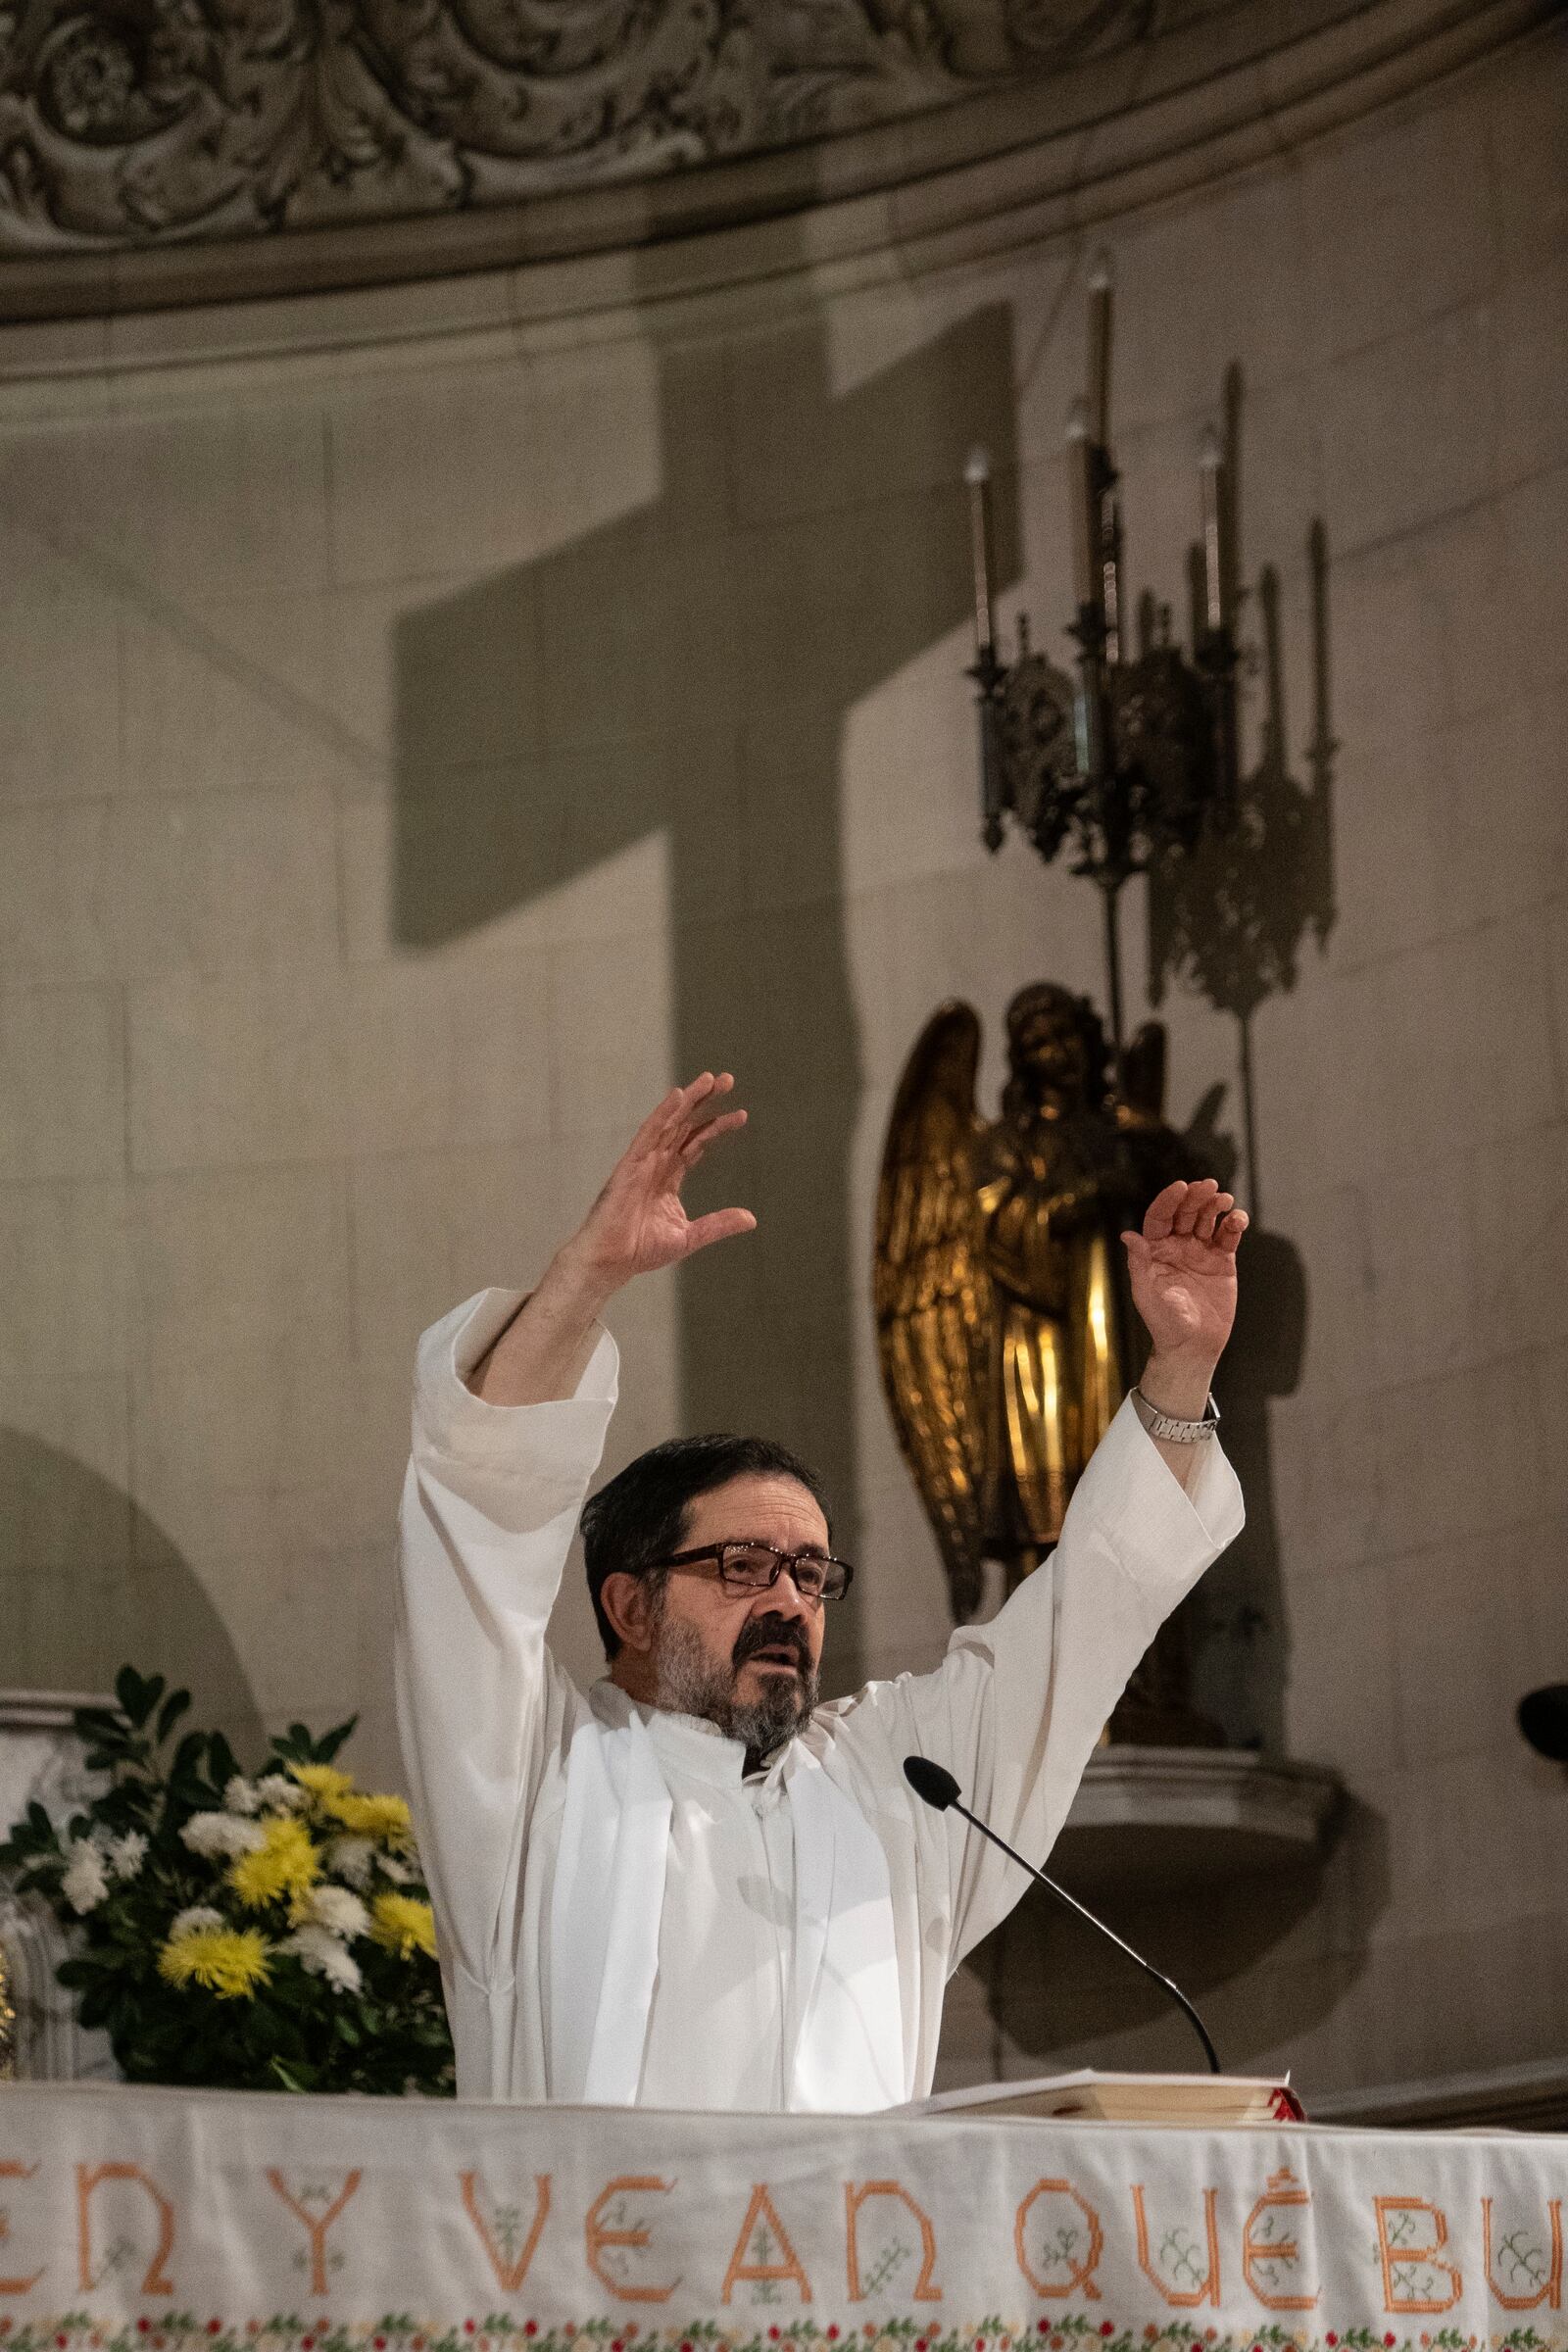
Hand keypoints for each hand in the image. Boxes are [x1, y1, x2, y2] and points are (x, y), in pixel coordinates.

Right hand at [561, 1072, 754, 1294]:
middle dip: (705, 1102)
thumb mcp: (689, 1236)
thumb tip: (752, 1219)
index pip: (695, 1144)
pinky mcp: (630, 1166)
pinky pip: (648, 1134)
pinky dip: (662, 1114)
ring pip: (669, 1123)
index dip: (716, 1127)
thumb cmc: (640, 1251)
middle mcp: (656, 1164)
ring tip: (711, 1079)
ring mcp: (642, 1163)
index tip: (741, 1115)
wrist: (610, 1262)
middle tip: (728, 1079)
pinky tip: (678, 1096)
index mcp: (668, 1178)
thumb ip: (718, 1224)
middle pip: (684, 1125)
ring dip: (689, 1100)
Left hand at [1121, 1178, 1247, 1402]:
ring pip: (1208, 1219)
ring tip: (1224, 1200)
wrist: (1192, 1345)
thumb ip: (1139, 1263)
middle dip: (1196, 1197)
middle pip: (1186, 1212)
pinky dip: (1234, 1225)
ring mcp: (1201, 1251)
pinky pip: (1228, 1236)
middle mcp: (1177, 1245)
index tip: (1180, 1186)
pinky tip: (1238, 1219)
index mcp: (1155, 1249)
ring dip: (1216, 1206)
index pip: (1160, 1216)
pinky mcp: (1222, 1261)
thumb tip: (1127, 1235)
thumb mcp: (1146, 1293)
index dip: (1168, 1199)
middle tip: (1208, 1185)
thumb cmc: (1163, 1322)